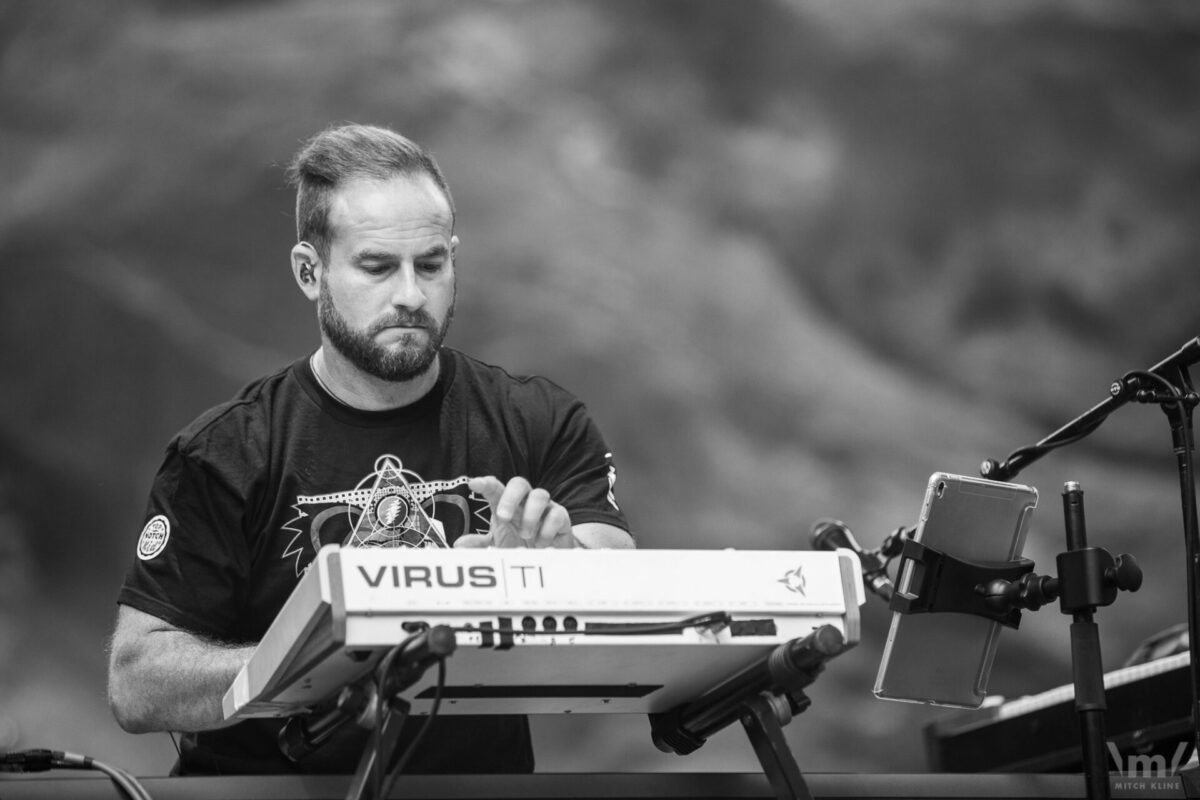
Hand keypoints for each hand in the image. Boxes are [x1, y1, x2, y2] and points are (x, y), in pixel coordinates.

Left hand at [455, 476, 578, 548]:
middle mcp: (525, 502)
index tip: (473, 484)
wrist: (547, 558)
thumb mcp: (497, 546)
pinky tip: (541, 544)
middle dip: (510, 497)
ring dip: (531, 515)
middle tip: (504, 516)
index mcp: (506, 505)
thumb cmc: (519, 545)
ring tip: (525, 535)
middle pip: (520, 483)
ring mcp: (544, 508)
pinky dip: (548, 529)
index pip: (495, 488)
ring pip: (541, 494)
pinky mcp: (561, 519)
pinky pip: (558, 514)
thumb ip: (479, 545)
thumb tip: (459, 544)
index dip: (485, 484)